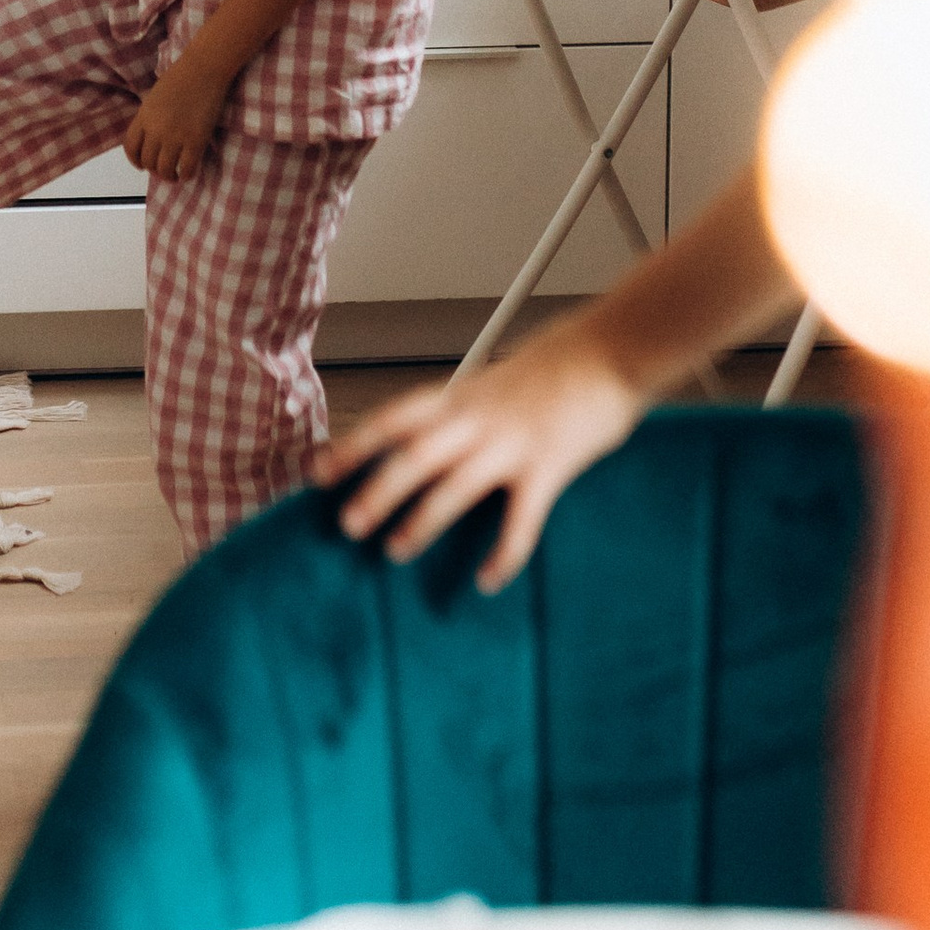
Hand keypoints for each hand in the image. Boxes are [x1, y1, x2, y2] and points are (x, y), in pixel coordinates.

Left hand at [123, 59, 229, 181]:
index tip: (141, 165)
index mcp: (143, 117)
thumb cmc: (181, 77)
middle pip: (148, 161)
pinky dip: (186, 175)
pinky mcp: (195, 141)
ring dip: (169, 176)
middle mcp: (155, 130)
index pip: (131, 148)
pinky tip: (188, 173)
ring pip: (165, 169)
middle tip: (163, 170)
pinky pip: (187, 168)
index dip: (135, 161)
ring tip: (174, 175)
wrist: (203, 69)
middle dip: (154, 169)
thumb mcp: (154, 97)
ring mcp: (175, 137)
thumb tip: (151, 137)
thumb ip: (150, 117)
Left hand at [316, 323, 650, 591]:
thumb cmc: (555, 366)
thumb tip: (432, 437)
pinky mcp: (549, 466)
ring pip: (456, 486)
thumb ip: (465, 409)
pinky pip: (521, 519)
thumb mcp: (497, 380)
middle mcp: (478, 418)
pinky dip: (503, 553)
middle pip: (415, 454)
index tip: (319, 473)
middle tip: (348, 524)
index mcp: (462, 396)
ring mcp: (513, 442)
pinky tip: (486, 581)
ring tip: (395, 550)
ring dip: (422, 520)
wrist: (611, 349)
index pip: (394, 418)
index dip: (355, 446)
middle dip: (378, 489)